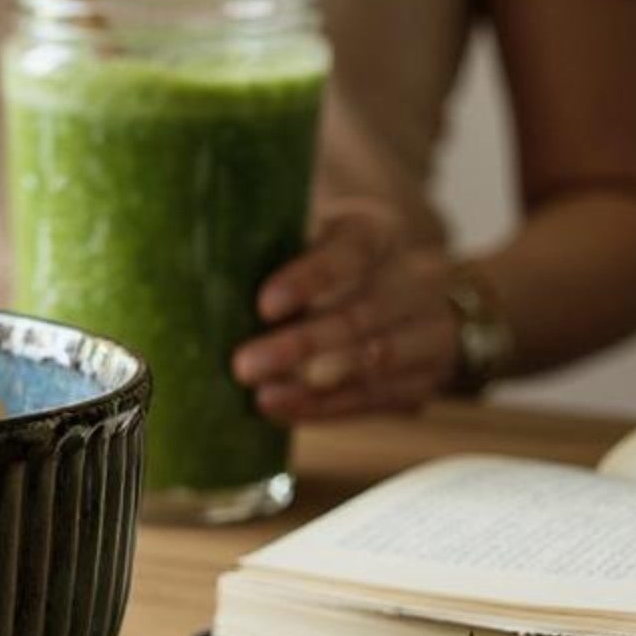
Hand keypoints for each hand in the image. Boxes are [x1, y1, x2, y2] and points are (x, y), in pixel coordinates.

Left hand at [230, 202, 459, 422]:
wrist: (383, 276)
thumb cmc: (319, 255)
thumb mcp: (299, 228)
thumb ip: (265, 242)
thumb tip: (204, 265)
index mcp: (379, 230)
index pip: (349, 253)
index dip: (309, 280)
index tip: (264, 305)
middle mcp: (418, 278)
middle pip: (362, 314)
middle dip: (300, 346)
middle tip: (245, 365)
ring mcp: (431, 329)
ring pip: (378, 360)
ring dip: (315, 385)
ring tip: (263, 396)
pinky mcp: (427, 375)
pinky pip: (377, 397)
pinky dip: (327, 407)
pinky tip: (284, 408)